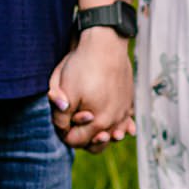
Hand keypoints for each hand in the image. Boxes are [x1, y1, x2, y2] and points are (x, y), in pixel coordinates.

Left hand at [48, 28, 134, 152]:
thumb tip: (62, 129)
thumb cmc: (82, 67)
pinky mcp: (129, 102)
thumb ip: (60, 116)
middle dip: (83, 138)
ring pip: (112, 135)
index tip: (60, 121)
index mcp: (97, 123)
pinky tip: (118, 129)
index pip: (75, 141)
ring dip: (103, 135)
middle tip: (74, 123)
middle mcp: (114, 122)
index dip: (64, 133)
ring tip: (96, 131)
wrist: (105, 44)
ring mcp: (124, 112)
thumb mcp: (64, 91)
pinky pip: (126, 122)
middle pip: (96, 144)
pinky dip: (121, 126)